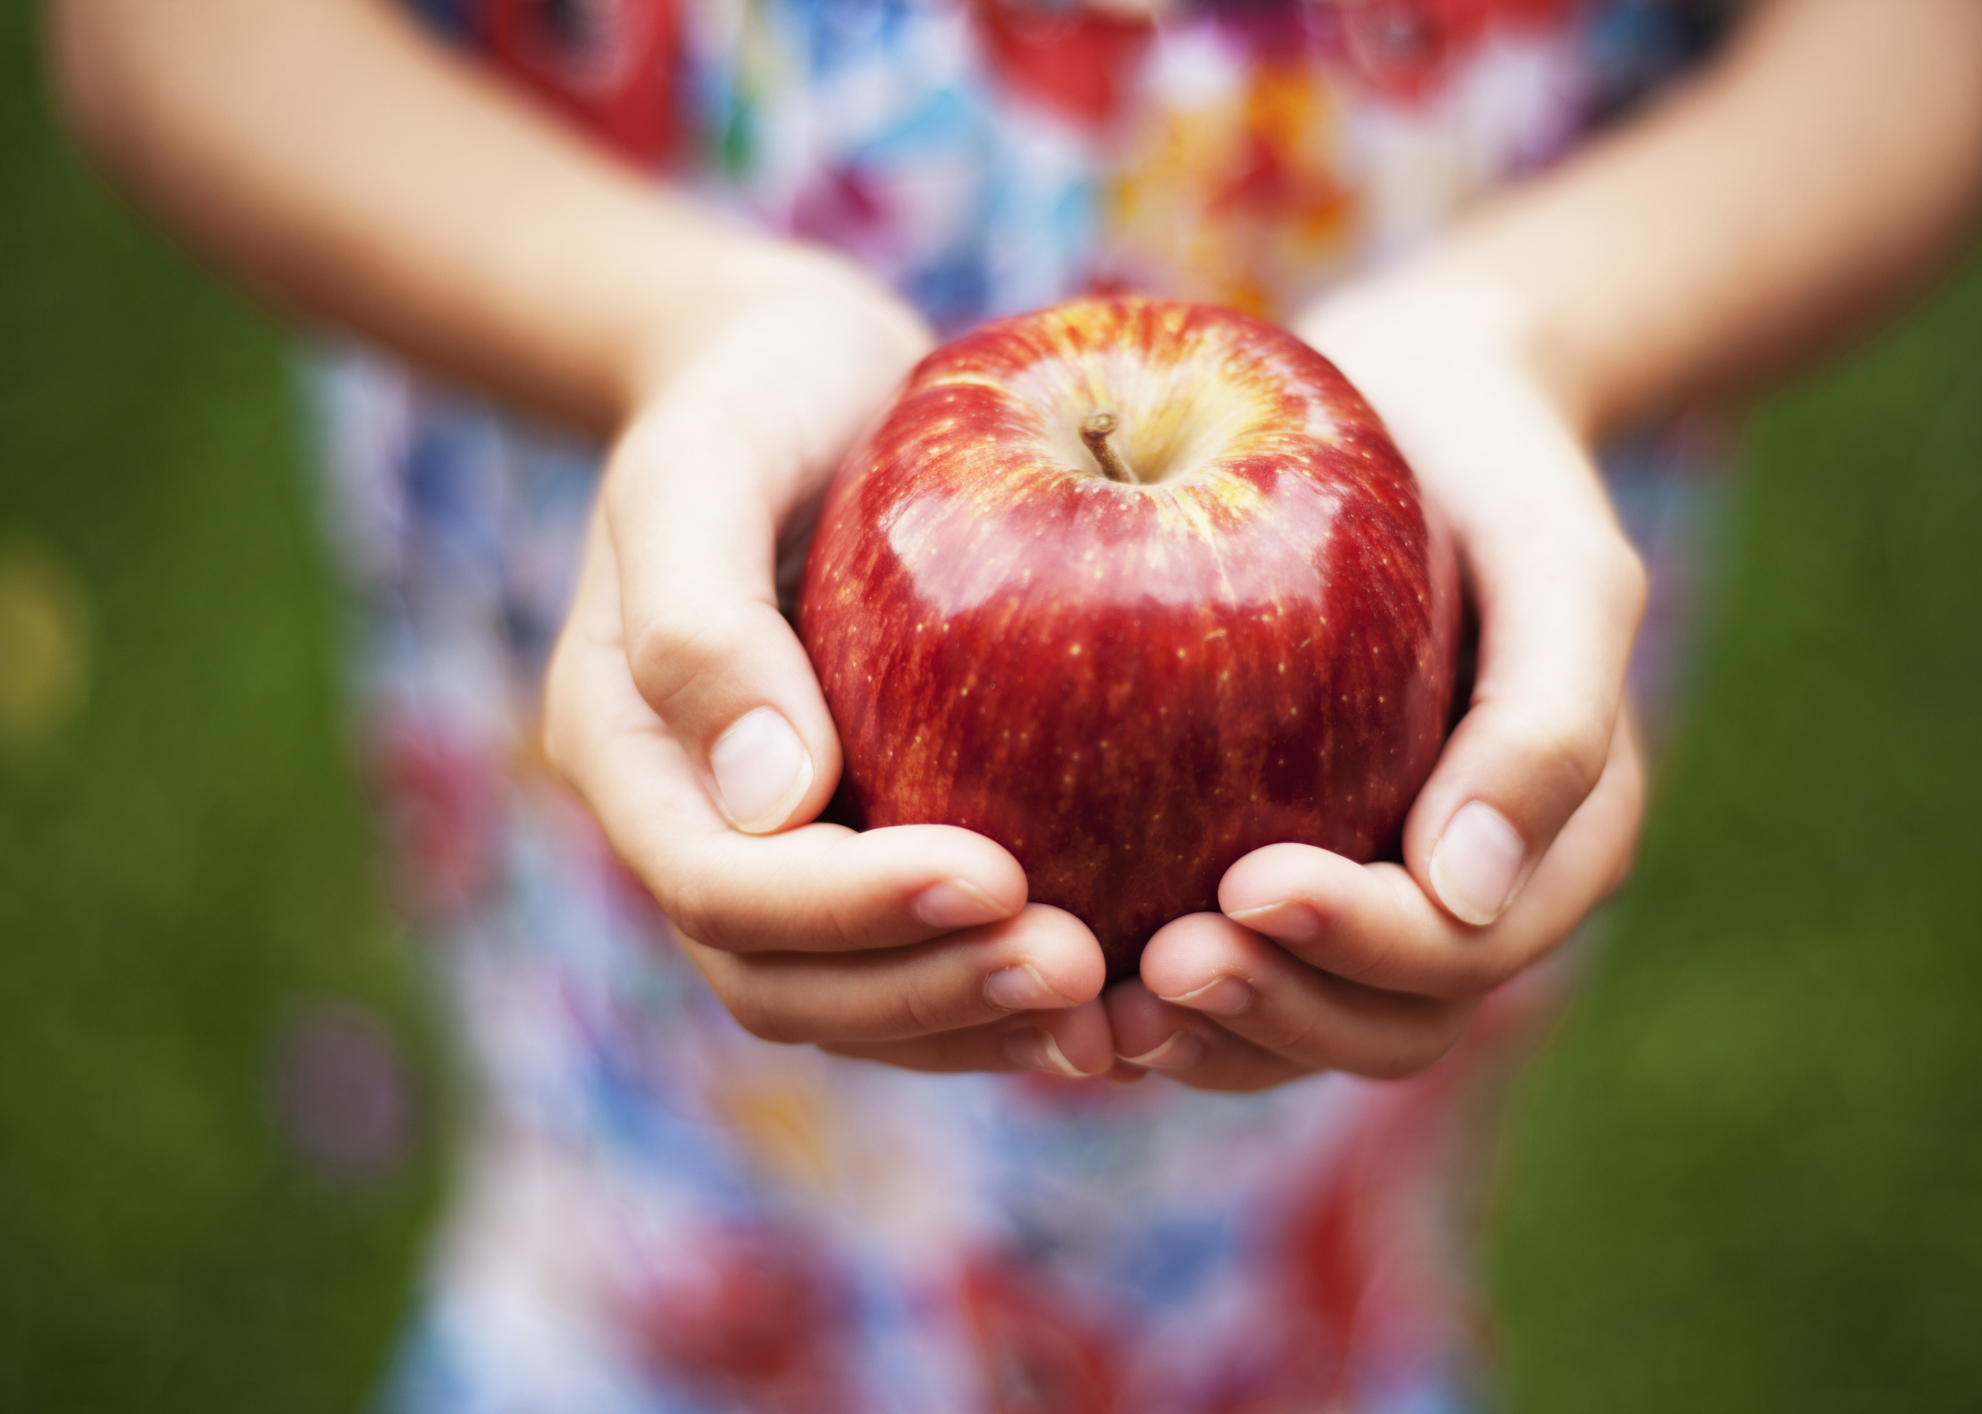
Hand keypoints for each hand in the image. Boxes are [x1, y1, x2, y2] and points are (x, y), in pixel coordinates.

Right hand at [543, 260, 1115, 1077]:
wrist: (811, 381)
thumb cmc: (757, 392)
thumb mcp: (707, 458)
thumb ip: (704, 617)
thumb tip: (775, 799)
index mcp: (632, 752)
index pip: (722, 889)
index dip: (848, 912)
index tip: (995, 880)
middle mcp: (701, 827)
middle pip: (788, 983)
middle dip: (928, 996)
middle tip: (1078, 972)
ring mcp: (789, 846)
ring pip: (862, 1000)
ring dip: (978, 1021)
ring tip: (1115, 1005)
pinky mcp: (882, 835)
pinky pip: (934, 949)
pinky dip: (1012, 983)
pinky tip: (1129, 974)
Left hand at [1107, 275, 1647, 1090]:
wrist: (1416, 416)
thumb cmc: (1493, 471)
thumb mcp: (1553, 562)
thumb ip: (1546, 720)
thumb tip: (1462, 893)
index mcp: (1556, 851)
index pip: (1460, 951)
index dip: (1361, 946)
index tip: (1249, 885)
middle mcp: (1463, 903)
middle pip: (1378, 1028)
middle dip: (1274, 1013)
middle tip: (1160, 966)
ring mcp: (1367, 898)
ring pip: (1292, 1032)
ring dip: (1204, 1035)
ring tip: (1101, 998)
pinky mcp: (1267, 874)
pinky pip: (1218, 970)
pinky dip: (1147, 991)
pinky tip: (1056, 956)